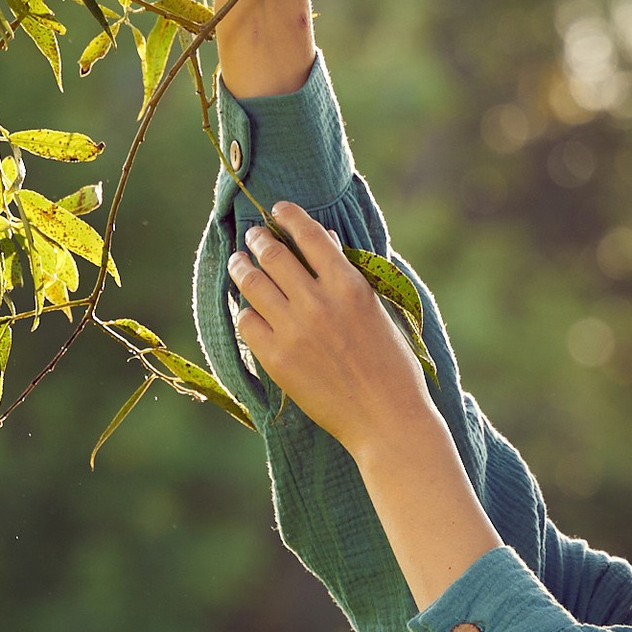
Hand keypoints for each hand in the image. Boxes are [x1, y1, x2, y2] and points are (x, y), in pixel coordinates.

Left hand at [227, 206, 435, 452]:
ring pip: (252, 282)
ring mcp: (294, 330)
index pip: (309, 234)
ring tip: (239, 263)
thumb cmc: (392, 367)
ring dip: (241, 267)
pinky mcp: (277, 359)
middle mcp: (318, 302)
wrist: (387, 421)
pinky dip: (244, 310)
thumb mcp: (377, 311)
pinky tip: (247, 308)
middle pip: (273, 254)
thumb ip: (347, 276)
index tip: (278, 210)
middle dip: (258, 239)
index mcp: (349, 285)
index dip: (288, 215)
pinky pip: (246, 322)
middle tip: (253, 237)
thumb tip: (325, 239)